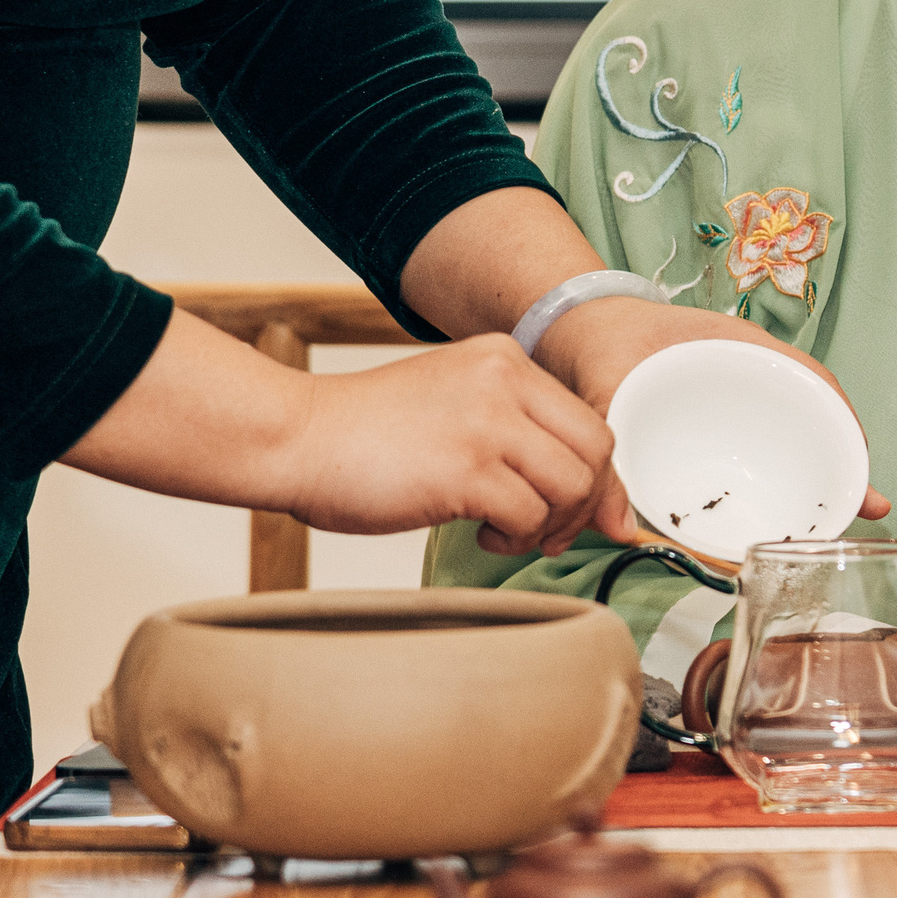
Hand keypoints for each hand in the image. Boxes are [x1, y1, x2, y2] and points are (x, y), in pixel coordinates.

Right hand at [281, 333, 616, 556]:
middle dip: (584, 505)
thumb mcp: (456, 407)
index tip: (590, 513)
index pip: (591, 420)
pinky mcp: (466, 468)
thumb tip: (591, 499)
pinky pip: (530, 515)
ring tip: (507, 529)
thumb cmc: (367, 435)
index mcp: (505, 359)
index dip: (599, 477)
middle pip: (596, 451)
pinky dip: (515, 538)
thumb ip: (518, 433)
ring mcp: (488, 423)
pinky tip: (481, 533)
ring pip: (572, 486)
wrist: (297, 438)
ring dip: (549, 525)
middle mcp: (505, 380)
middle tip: (548, 530)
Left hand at [532, 294, 892, 540]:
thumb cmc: (602, 338)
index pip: (806, 376)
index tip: (859, 457)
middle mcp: (747, 374)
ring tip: (841, 521)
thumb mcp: (603, 382)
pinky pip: (758, 452)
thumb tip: (615, 524)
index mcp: (734, 347)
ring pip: (790, 437)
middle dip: (843, 458)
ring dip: (815, 474)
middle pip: (811, 414)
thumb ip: (604, 442)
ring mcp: (737, 399)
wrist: (575, 328)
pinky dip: (776, 481)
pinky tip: (782, 518)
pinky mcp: (717, 427)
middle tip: (870, 506)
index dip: (840, 417)